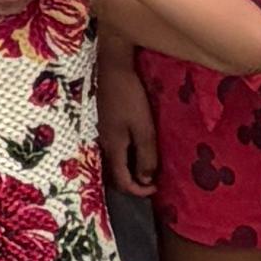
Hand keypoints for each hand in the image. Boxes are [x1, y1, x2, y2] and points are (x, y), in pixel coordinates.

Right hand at [97, 43, 159, 200]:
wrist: (112, 68)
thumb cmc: (129, 98)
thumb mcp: (143, 129)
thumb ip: (145, 156)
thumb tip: (146, 179)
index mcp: (114, 147)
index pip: (122, 181)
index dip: (138, 191)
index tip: (156, 188)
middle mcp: (105, 143)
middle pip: (116, 174)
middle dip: (134, 182)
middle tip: (153, 180)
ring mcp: (104, 132)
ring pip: (116, 161)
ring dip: (131, 169)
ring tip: (148, 164)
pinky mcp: (106, 122)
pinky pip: (116, 148)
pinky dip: (128, 156)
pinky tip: (139, 146)